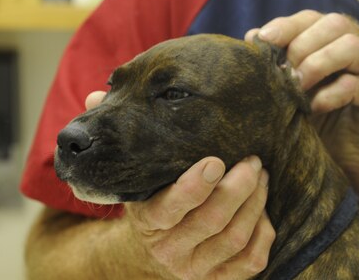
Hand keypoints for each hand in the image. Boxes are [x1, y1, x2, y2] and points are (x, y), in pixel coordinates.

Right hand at [84, 92, 274, 279]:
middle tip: (252, 159)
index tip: (215, 161)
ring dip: (255, 202)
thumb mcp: (134, 172)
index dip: (194, 186)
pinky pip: (251, 261)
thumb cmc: (154, 196)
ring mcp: (197, 267)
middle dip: (238, 187)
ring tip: (261, 174)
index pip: (169, 208)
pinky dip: (263, 232)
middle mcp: (170, 250)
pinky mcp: (221, 278)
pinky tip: (264, 207)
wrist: (158, 249)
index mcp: (147, 221)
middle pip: (211, 221)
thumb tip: (94, 96)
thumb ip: (118, 137)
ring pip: (234, 238)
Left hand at [245, 10, 358, 178]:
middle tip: (285, 72)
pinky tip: (315, 106)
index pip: (314, 18)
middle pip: (337, 24)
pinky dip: (331, 93)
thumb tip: (252, 36)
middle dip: (303, 45)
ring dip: (318, 64)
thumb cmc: (318, 119)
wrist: (347, 160)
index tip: (262, 40)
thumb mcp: (293, 86)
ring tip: (298, 87)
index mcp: (342, 38)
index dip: (288, 25)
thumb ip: (279, 60)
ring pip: (352, 47)